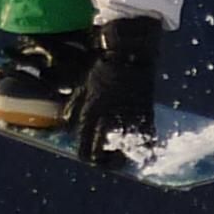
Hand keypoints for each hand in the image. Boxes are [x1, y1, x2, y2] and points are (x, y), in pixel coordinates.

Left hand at [74, 15, 162, 166]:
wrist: (130, 52)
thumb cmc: (104, 67)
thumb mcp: (83, 85)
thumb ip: (74, 107)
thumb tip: (65, 126)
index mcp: (90, 113)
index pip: (84, 148)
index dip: (88, 158)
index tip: (93, 158)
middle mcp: (107, 119)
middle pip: (102, 154)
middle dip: (107, 162)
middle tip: (112, 159)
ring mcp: (127, 116)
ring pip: (125, 149)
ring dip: (126, 154)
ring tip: (127, 153)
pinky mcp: (145, 112)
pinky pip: (147, 137)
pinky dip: (147, 145)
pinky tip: (145, 147)